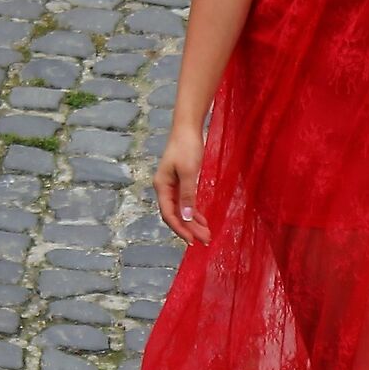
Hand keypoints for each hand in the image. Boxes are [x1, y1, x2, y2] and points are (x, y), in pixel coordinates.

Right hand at [155, 125, 209, 245]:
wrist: (187, 129)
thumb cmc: (187, 147)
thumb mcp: (189, 172)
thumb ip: (188, 195)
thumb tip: (187, 217)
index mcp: (162, 186)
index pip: (169, 214)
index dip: (181, 229)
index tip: (192, 241)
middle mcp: (164, 188)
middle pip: (176, 215)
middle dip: (190, 229)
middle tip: (206, 240)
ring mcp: (172, 186)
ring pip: (181, 210)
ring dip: (193, 223)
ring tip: (206, 234)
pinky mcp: (181, 182)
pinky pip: (186, 203)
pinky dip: (194, 212)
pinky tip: (202, 220)